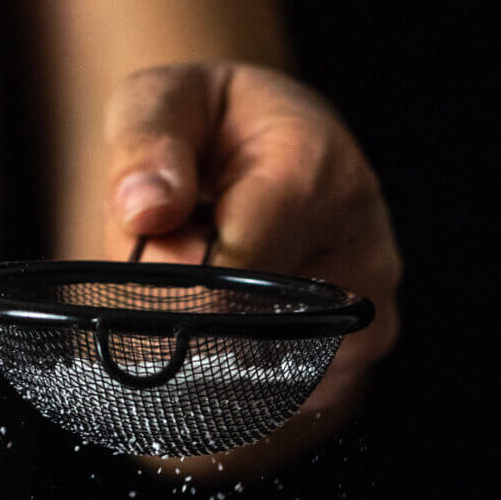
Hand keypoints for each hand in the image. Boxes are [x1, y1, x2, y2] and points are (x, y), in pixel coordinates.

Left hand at [104, 62, 400, 465]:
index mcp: (319, 174)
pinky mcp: (358, 359)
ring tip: (213, 286)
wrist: (276, 146)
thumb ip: (145, 144)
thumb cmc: (215, 122)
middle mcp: (363, 253)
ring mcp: (368, 316)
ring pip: (259, 377)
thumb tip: (142, 211)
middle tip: (171, 272)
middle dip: (184, 320)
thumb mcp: (167, 97)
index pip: (230, 274)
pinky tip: (237, 320)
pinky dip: (239, 377)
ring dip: (211, 352)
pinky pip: (280, 402)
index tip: (132, 282)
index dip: (166, 291)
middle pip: (243, 335)